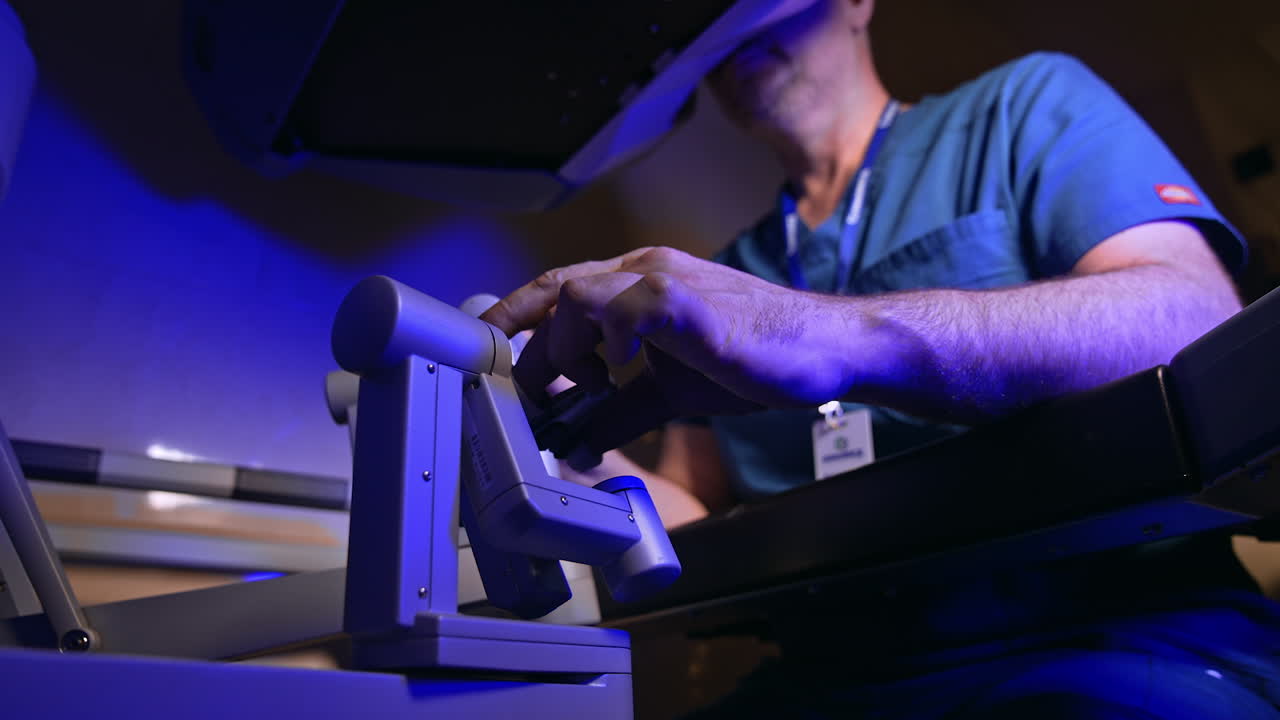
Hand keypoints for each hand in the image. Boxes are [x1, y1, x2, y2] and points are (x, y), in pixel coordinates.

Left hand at [482, 247, 851, 427]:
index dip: (514, 320)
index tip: (489, 361)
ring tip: (587, 388)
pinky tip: (620, 371)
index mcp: (637, 284)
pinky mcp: (690, 304)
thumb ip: (621, 411)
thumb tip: (577, 440)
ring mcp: (666, 282)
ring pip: (577, 293)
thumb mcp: (670, 392)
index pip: (556, 290)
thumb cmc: (756, 357)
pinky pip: (627, 305)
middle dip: (526, 347)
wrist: (826, 349)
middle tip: (527, 397)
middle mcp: (644, 271)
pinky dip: (609, 341)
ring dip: (563, 349)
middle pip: (553, 291)